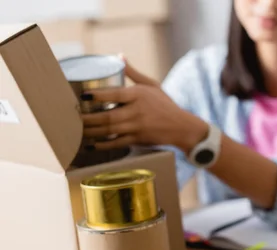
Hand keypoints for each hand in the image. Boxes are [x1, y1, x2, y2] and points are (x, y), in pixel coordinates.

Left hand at [81, 58, 207, 152]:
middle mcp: (137, 111)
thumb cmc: (165, 105)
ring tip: (77, 130)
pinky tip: (92, 145)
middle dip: (89, 118)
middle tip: (74, 117)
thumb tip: (119, 56)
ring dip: (92, 131)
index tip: (83, 95)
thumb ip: (134, 73)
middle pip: (108, 116)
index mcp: (139, 95)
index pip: (115, 94)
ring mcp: (137, 127)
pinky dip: (104, 144)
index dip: (98, 95)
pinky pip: (117, 142)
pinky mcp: (138, 140)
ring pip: (110, 130)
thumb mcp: (152, 85)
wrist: (182, 127)